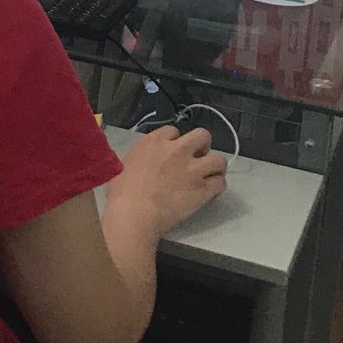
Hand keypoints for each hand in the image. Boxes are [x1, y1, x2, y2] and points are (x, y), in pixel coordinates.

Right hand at [106, 126, 226, 238]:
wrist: (134, 212)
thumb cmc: (122, 191)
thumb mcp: (124, 164)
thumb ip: (140, 157)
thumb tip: (144, 162)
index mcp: (154, 142)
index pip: (173, 131)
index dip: (175, 141)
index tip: (173, 152)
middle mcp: (177, 150)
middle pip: (202, 135)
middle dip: (202, 146)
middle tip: (197, 158)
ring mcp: (193, 169)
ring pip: (219, 159)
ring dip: (215, 167)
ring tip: (209, 175)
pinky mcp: (203, 189)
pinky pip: (220, 183)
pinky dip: (217, 186)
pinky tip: (210, 192)